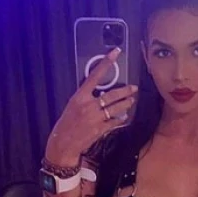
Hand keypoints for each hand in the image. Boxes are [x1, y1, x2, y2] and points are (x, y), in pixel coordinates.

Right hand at [45, 47, 136, 165]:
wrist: (63, 143)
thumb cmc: (66, 123)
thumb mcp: (72, 105)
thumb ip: (86, 98)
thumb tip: (99, 93)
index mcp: (79, 97)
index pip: (95, 76)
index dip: (106, 63)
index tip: (115, 53)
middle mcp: (88, 106)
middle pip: (112, 95)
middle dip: (125, 91)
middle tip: (134, 88)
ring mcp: (95, 118)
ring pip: (117, 108)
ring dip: (126, 104)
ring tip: (132, 100)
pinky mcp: (100, 129)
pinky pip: (115, 122)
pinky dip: (121, 119)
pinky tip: (124, 117)